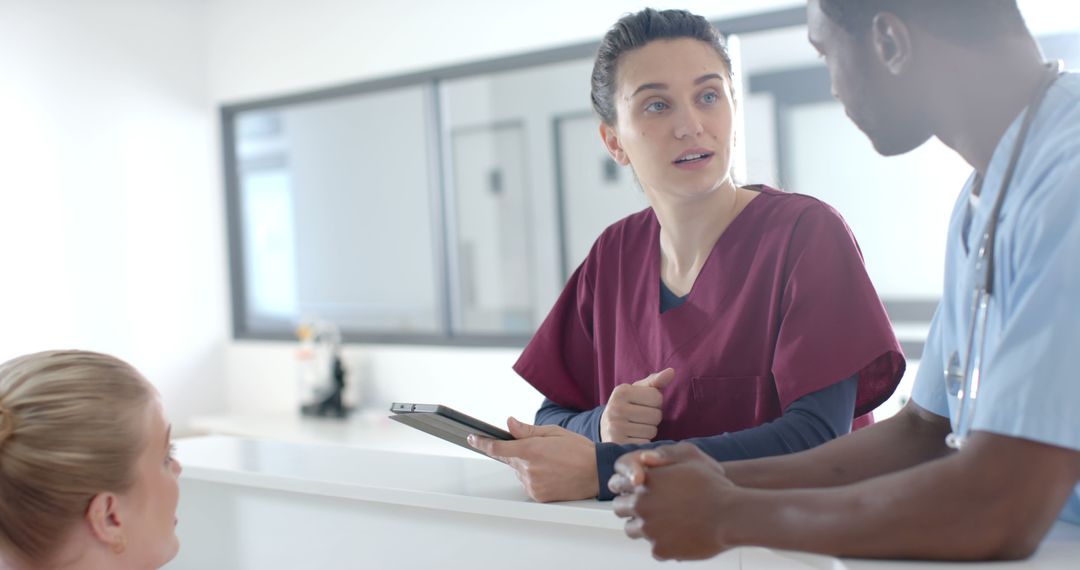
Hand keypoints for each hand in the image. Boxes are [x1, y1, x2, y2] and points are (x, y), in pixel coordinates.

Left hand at [467, 417, 597, 501]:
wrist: (596, 473)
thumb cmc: (579, 450)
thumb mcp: (553, 433)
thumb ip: (528, 430)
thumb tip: (509, 423)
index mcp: (531, 450)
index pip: (498, 448)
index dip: (482, 443)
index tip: (473, 438)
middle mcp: (529, 469)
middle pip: (511, 459)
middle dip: (518, 453)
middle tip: (540, 451)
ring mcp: (533, 484)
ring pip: (520, 472)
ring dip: (528, 466)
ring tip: (551, 463)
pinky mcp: (538, 495)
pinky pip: (528, 484)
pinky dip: (534, 478)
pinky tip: (551, 473)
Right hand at [600, 368, 674, 442]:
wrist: (604, 427)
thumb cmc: (627, 406)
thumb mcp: (637, 391)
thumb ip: (655, 382)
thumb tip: (671, 372)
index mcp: (621, 391)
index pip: (657, 397)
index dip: (655, 402)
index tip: (643, 404)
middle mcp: (616, 408)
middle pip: (656, 415)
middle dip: (653, 418)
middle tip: (640, 418)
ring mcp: (615, 428)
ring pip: (652, 431)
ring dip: (648, 431)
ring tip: (636, 428)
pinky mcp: (618, 444)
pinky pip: (645, 443)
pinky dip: (643, 442)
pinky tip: (633, 438)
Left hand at [611, 443, 737, 560]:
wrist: (730, 514)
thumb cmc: (713, 485)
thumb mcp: (689, 458)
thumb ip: (663, 457)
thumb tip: (644, 460)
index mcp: (644, 482)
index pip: (618, 485)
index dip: (626, 488)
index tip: (633, 491)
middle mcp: (641, 505)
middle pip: (619, 508)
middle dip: (630, 508)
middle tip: (645, 509)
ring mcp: (649, 529)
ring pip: (632, 530)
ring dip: (643, 527)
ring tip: (660, 524)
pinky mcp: (660, 549)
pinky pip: (654, 549)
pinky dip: (664, 545)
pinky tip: (678, 538)